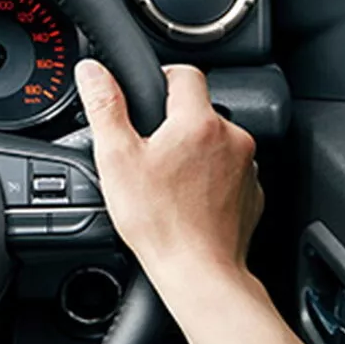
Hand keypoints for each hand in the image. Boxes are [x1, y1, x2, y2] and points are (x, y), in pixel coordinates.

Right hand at [74, 59, 261, 278]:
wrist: (199, 271)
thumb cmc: (160, 222)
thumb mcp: (117, 158)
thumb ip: (105, 106)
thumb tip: (92, 72)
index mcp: (198, 121)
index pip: (185, 73)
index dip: (161, 79)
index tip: (146, 97)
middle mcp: (232, 137)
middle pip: (200, 110)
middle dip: (174, 123)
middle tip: (149, 152)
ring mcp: (246, 167)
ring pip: (215, 141)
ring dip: (194, 151)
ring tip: (167, 180)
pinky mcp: (252, 193)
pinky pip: (228, 171)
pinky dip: (210, 179)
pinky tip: (186, 199)